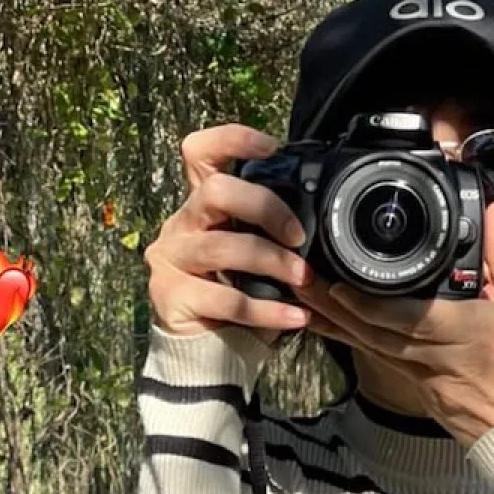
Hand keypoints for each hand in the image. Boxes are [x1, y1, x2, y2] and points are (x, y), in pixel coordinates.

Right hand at [144, 123, 314, 343]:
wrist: (209, 354)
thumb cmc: (237, 299)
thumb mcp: (255, 257)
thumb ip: (271, 233)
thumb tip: (322, 221)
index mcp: (201, 206)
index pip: (200, 152)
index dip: (232, 140)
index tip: (272, 148)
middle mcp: (181, 225)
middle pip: (215, 190)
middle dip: (265, 207)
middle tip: (299, 235)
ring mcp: (171, 260)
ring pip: (223, 247)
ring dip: (271, 261)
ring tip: (303, 279)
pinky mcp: (171, 296)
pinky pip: (227, 299)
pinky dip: (268, 310)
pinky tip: (296, 317)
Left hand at [300, 198, 493, 445]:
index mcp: (466, 332)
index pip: (405, 317)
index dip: (366, 302)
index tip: (336, 282)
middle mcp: (436, 360)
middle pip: (375, 333)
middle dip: (335, 308)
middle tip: (300, 281)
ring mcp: (426, 384)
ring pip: (373, 350)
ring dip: (338, 326)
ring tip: (305, 302)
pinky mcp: (425, 398)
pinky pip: (385, 365)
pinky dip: (359, 347)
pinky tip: (339, 331)